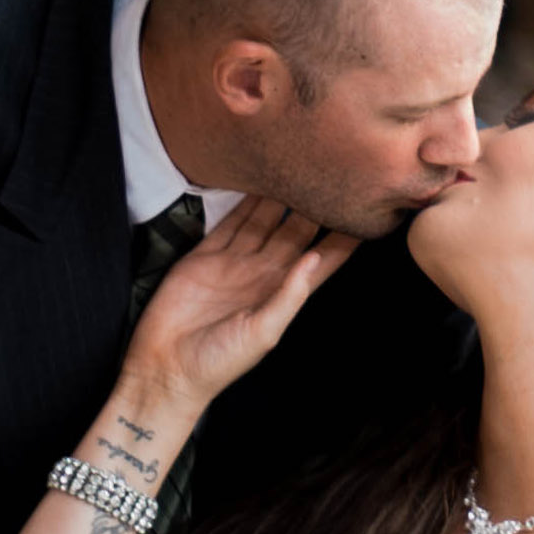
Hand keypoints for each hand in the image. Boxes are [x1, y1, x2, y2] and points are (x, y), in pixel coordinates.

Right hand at [118, 194, 353, 432]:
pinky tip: (255, 180)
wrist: (167, 368)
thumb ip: (289, 296)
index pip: (322, 260)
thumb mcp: (262, 333)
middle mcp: (263, 273)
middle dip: (314, 206)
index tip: (366, 212)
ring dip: (280, 196)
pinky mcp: (206, 256)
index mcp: (283, 293)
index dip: (343, 239)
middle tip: (332, 173)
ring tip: (299, 166)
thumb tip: (314, 258)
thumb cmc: (219, 361)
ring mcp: (235, 262)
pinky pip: (230, 222)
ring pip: (264, 220)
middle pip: (296, 232)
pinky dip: (242, 202)